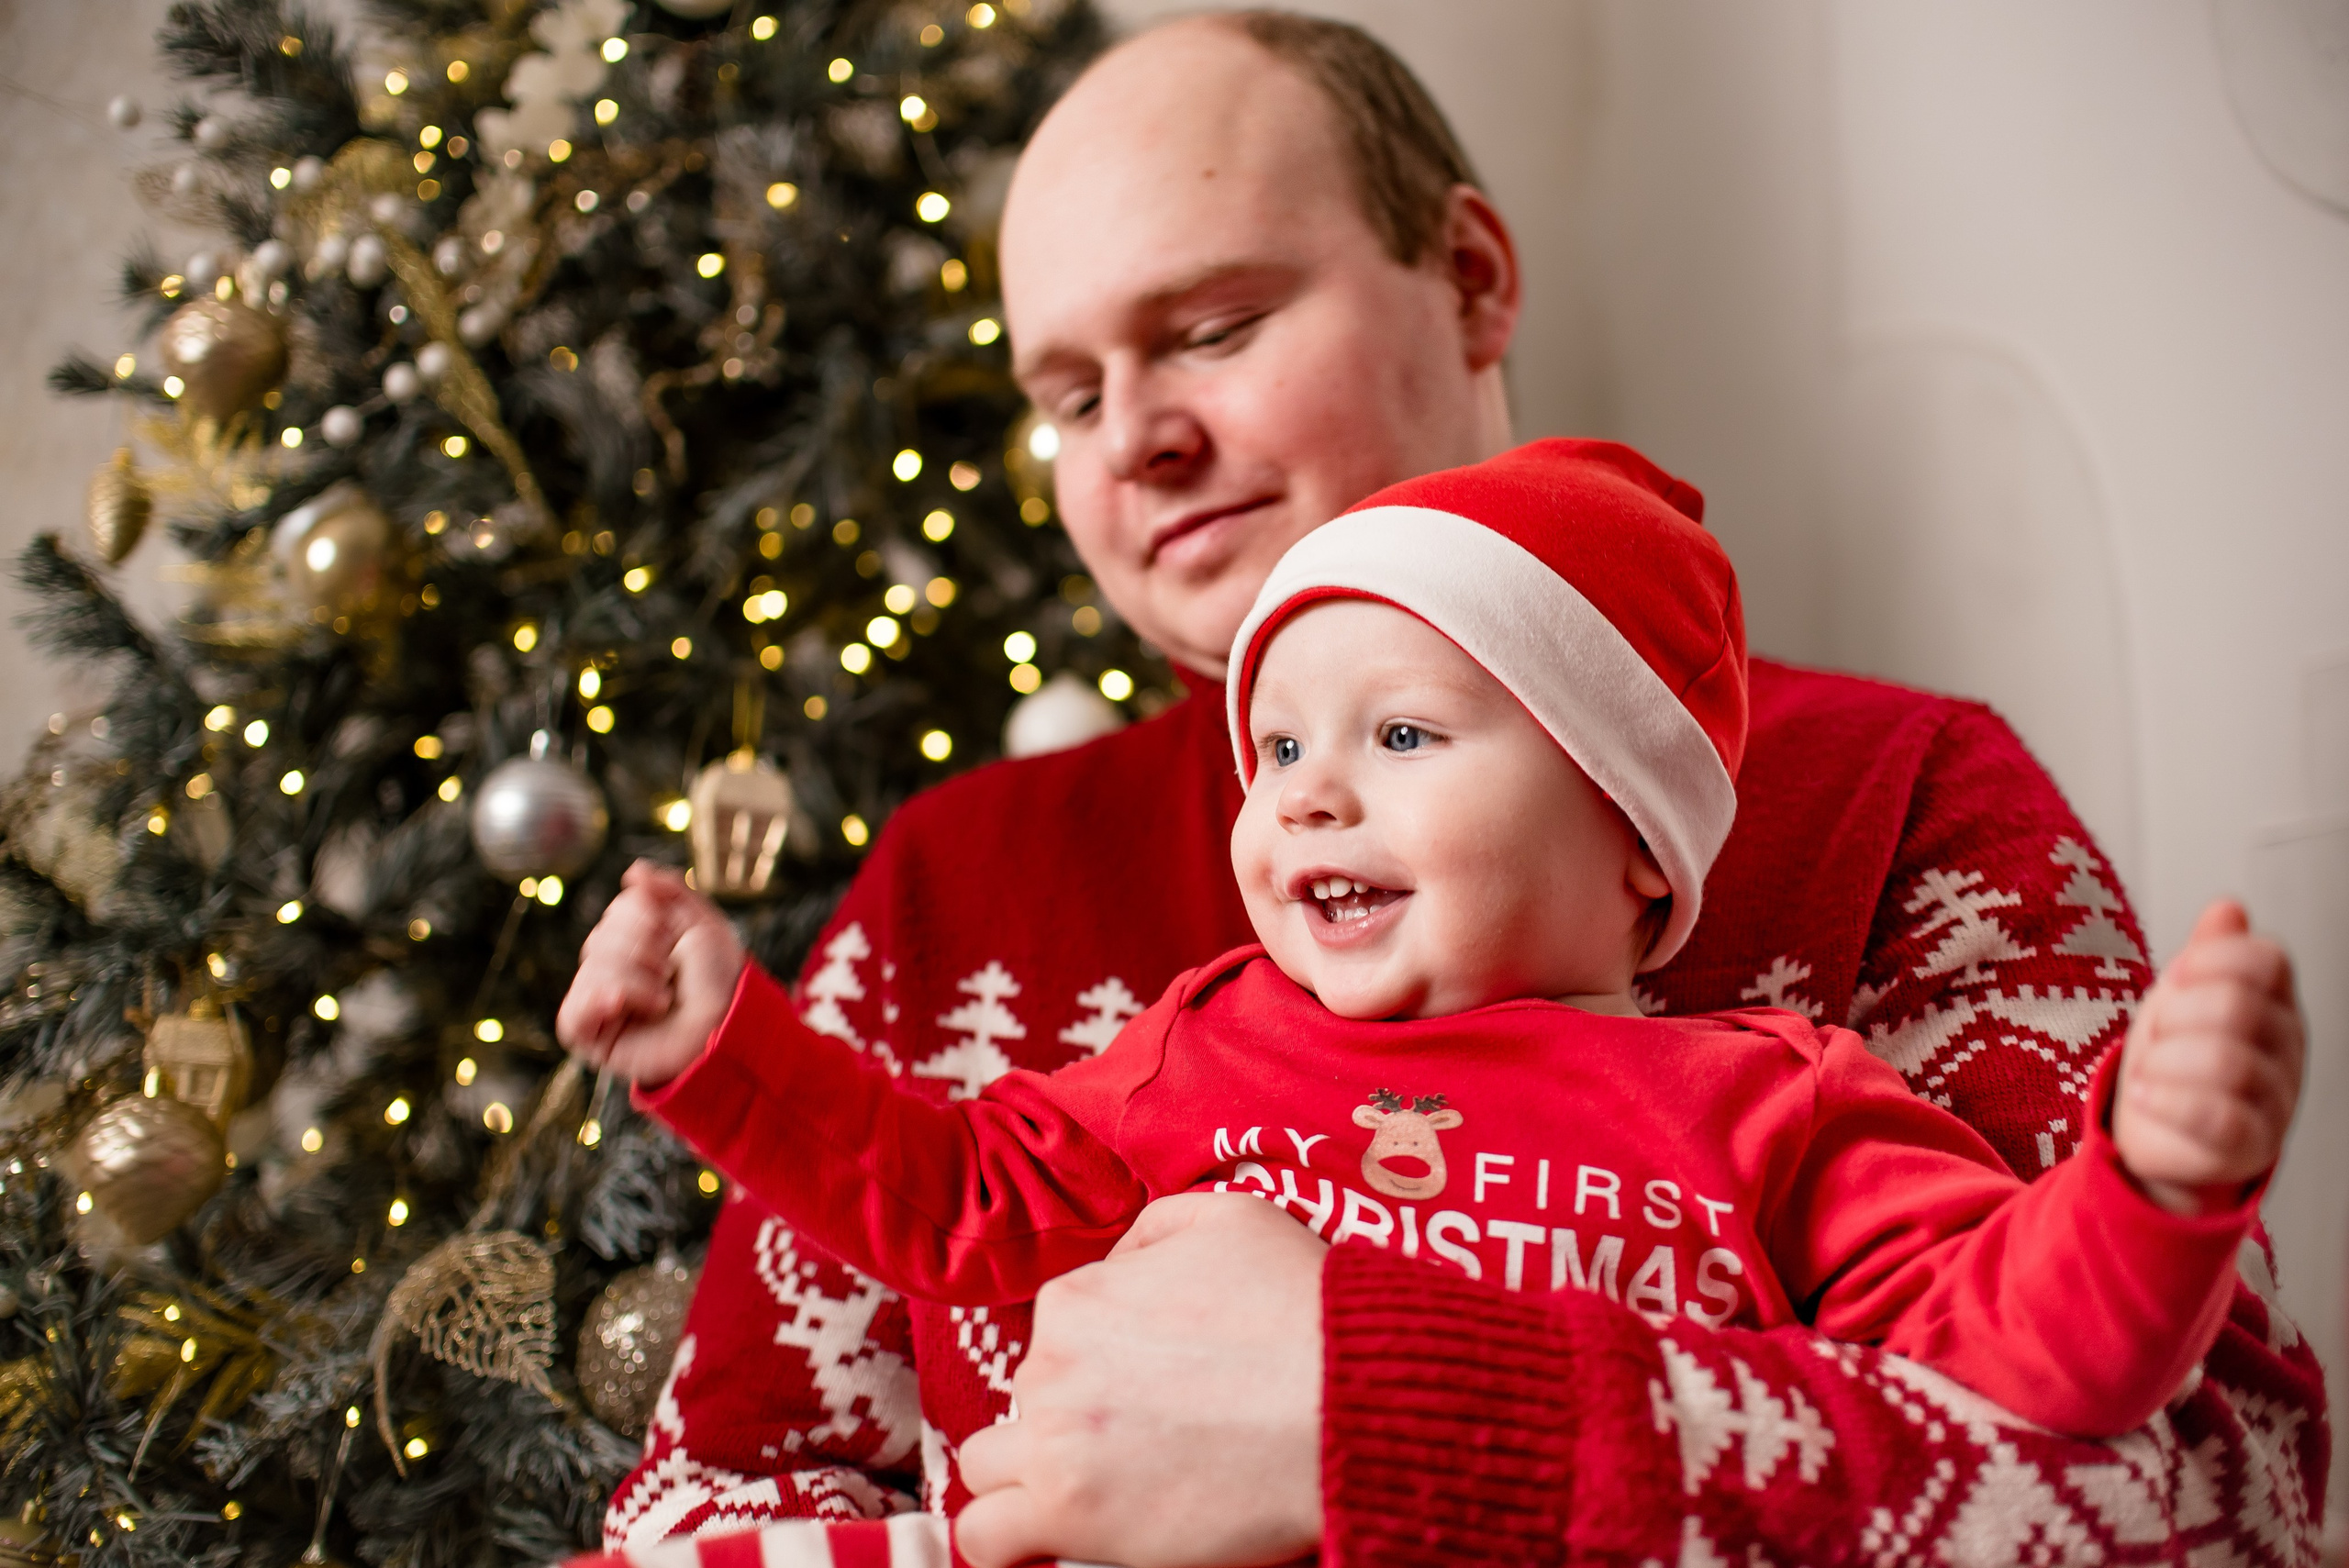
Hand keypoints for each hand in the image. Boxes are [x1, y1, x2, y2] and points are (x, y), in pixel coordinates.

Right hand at [555, 860, 745, 1086]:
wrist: (729, 1026)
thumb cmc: (720, 980)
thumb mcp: (702, 922)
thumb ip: (668, 891)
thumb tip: (634, 871)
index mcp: (638, 942)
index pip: (616, 912)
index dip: (645, 917)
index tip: (674, 935)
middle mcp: (616, 969)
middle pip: (599, 938)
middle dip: (642, 949)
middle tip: (671, 971)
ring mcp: (603, 1003)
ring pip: (590, 971)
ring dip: (635, 979)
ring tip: (664, 999)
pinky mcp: (595, 1038)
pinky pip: (572, 1014)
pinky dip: (598, 1001)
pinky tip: (620, 1002)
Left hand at [956, 1193, 1327, 1567]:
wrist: (1346, 1397)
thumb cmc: (1301, 1307)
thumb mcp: (1228, 1218)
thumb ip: (1152, 1231)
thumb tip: (1118, 1267)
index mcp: (1077, 1299)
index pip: (1058, 1338)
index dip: (1104, 1364)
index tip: (1154, 1388)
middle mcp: (1049, 1364)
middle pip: (1030, 1400)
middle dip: (1074, 1417)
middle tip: (1147, 1438)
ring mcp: (1052, 1441)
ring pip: (990, 1465)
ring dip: (1032, 1475)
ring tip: (1101, 1489)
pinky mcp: (1068, 1514)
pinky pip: (984, 1536)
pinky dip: (1005, 1539)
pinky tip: (1041, 1539)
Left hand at [2112, 899, 2302, 1215]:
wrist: (2161, 1132)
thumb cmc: (2176, 1057)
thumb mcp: (2184, 994)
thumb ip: (2208, 953)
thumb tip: (2229, 907)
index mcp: (2275, 1002)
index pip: (2264, 958)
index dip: (2206, 961)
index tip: (2176, 981)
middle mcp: (2287, 1048)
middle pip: (2235, 1006)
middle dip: (2174, 1016)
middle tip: (2159, 1037)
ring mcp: (2277, 1099)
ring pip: (2224, 1061)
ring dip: (2163, 1063)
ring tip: (2150, 1074)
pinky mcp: (2251, 1147)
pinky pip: (2216, 1116)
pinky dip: (2166, 1102)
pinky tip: (2144, 1097)